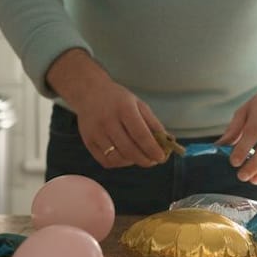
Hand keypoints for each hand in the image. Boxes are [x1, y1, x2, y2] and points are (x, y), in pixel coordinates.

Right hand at [46, 49, 166, 166]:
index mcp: (124, 109)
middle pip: (129, 149)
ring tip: (139, 157)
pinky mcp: (88, 141)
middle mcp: (108, 121)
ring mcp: (96, 133)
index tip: (162, 157)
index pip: (141, 135)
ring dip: (132, 162)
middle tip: (153, 161)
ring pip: (117, 158)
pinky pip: (106, 161)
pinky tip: (125, 157)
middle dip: (145, 160)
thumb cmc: (118, 99)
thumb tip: (168, 143)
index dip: (153, 149)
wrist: (89, 93)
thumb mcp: (139, 104)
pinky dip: (119, 163)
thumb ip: (153, 124)